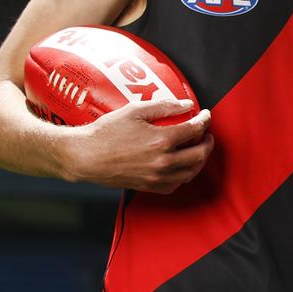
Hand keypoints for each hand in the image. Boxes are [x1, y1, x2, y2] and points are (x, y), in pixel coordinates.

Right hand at [67, 99, 212, 193]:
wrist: (84, 156)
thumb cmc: (106, 132)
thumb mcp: (135, 111)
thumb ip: (164, 106)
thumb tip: (187, 105)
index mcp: (162, 141)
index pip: (195, 130)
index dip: (205, 120)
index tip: (205, 115)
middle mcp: (163, 161)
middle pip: (199, 154)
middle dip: (208, 142)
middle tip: (206, 134)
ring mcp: (156, 176)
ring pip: (191, 172)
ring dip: (200, 160)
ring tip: (198, 150)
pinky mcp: (148, 186)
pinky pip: (175, 184)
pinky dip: (184, 175)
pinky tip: (182, 166)